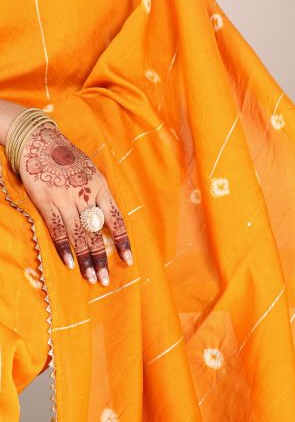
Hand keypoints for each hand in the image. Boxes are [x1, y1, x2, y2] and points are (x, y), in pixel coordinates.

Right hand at [18, 122, 132, 285]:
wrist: (39, 141)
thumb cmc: (68, 157)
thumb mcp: (91, 171)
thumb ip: (99, 194)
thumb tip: (107, 221)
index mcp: (101, 186)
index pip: (116, 219)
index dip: (122, 242)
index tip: (128, 260)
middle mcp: (85, 194)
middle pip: (96, 233)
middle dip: (102, 258)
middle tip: (105, 280)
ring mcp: (65, 199)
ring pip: (79, 235)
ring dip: (85, 259)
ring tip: (91, 278)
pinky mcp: (46, 202)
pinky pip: (58, 230)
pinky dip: (64, 248)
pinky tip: (70, 263)